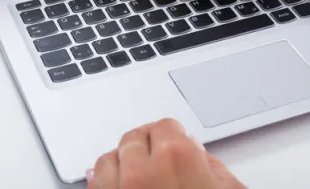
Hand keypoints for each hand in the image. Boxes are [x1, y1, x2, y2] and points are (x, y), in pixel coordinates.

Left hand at [87, 118, 244, 188]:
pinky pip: (93, 185)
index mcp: (176, 157)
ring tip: (135, 171)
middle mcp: (140, 171)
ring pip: (107, 160)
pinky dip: (101, 182)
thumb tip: (204, 161)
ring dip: (121, 162)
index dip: (173, 135)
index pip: (165, 125)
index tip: (177, 143)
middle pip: (133, 138)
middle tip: (158, 156)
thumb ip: (216, 170)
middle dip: (147, 144)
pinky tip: (112, 184)